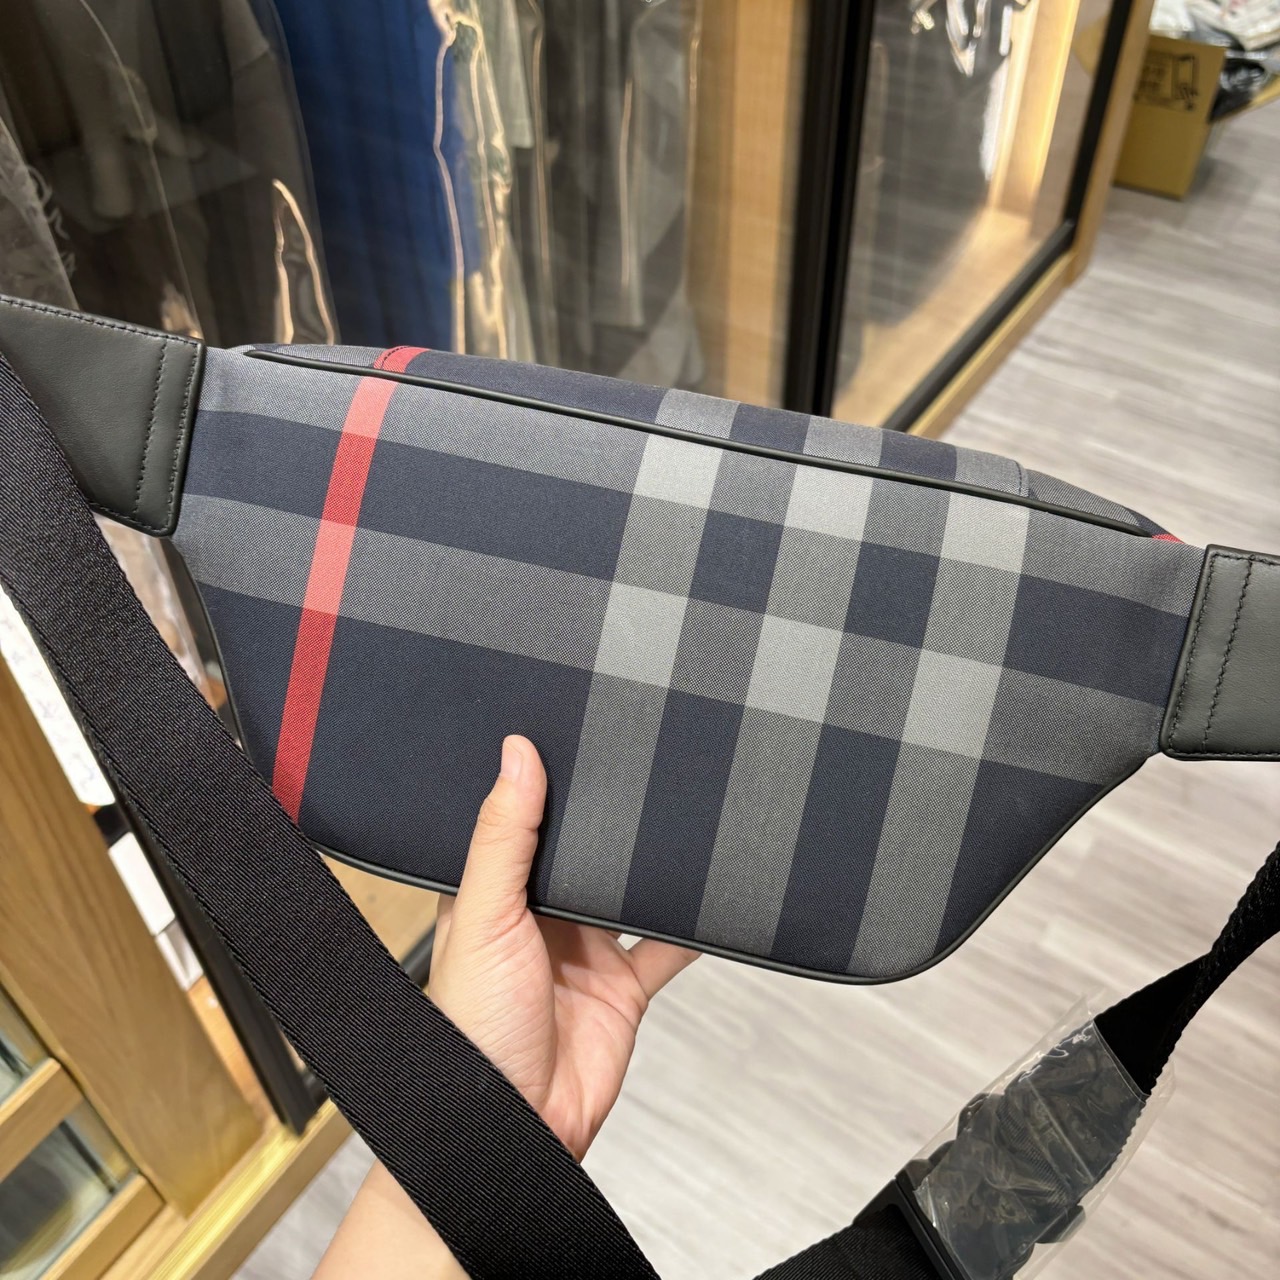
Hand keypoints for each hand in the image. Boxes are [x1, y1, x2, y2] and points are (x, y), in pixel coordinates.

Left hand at [430, 734, 698, 1158]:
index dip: (544, 782)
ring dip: (652, 864)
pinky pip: (668, 945)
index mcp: (495, 890)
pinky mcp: (624, 986)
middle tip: (641, 760)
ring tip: (683, 810)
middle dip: (609, 819)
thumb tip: (516, 754)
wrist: (516, 1128)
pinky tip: (717, 892)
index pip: (522, 819)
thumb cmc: (471, 1030)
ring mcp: (586, 949)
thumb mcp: (484, 915)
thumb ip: (504, 836)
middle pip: (584, 850)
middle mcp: (541, 914)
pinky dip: (694, 924)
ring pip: (630, 889)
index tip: (572, 732)